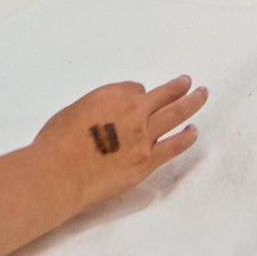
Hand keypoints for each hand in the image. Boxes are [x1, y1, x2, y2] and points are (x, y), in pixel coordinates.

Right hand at [35, 75, 207, 212]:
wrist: (58, 173)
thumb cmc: (54, 144)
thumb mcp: (72, 112)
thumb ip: (95, 109)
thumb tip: (106, 114)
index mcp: (111, 95)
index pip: (134, 89)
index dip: (137, 94)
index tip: (139, 97)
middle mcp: (133, 110)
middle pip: (164, 94)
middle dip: (178, 86)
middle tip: (187, 82)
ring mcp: (143, 136)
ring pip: (176, 113)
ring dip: (192, 102)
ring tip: (202, 95)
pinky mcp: (147, 161)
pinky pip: (174, 145)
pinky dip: (187, 137)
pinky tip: (193, 131)